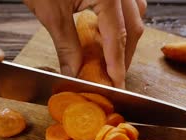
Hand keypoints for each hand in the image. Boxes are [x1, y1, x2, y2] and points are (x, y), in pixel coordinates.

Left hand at [24, 0, 146, 87]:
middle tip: (113, 77)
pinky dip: (119, 21)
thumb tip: (73, 72)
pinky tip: (106, 32)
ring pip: (134, 13)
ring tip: (110, 57)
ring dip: (125, 38)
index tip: (117, 85)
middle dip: (124, 54)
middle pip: (133, 26)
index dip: (117, 65)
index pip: (118, 36)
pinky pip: (126, 3)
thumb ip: (67, 45)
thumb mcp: (50, 12)